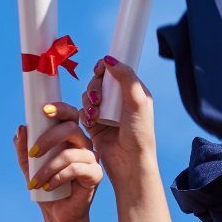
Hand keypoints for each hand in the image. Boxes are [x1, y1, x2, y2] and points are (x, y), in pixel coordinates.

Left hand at [14, 106, 100, 221]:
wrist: (58, 211)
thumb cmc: (46, 183)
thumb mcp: (29, 164)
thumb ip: (23, 147)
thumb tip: (22, 128)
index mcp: (70, 136)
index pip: (70, 115)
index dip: (60, 109)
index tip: (44, 110)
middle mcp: (83, 144)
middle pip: (71, 129)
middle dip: (48, 139)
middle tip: (33, 153)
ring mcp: (91, 158)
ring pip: (69, 154)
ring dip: (47, 168)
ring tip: (35, 181)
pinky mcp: (95, 174)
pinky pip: (76, 170)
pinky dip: (57, 178)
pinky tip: (48, 186)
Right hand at [79, 57, 162, 202]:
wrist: (129, 162)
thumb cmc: (139, 133)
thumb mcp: (138, 102)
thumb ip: (126, 77)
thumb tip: (109, 59)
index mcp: (133, 93)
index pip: (116, 71)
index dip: (105, 67)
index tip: (99, 69)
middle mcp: (119, 101)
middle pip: (99, 81)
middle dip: (95, 87)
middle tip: (98, 99)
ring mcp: (106, 112)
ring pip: (88, 95)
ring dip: (89, 101)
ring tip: (95, 114)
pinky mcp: (94, 124)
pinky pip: (82, 110)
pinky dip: (84, 113)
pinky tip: (91, 121)